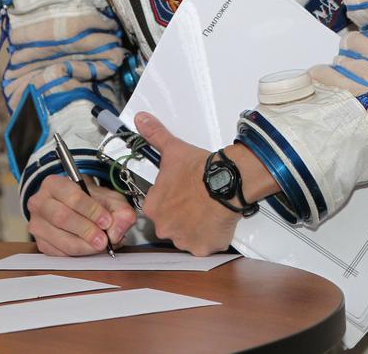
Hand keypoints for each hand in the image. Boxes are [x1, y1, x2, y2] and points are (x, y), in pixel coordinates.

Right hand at [26, 174, 136, 255]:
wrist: (78, 207)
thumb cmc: (91, 200)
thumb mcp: (109, 198)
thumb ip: (120, 211)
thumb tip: (116, 232)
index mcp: (54, 184)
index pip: (71, 196)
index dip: (91, 210)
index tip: (106, 221)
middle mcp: (40, 202)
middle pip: (62, 217)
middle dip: (86, 231)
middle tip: (103, 239)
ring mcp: (37, 224)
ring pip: (60, 239)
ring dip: (83, 245)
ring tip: (99, 245)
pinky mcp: (40, 243)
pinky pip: (58, 253)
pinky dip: (76, 254)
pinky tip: (88, 249)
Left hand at [135, 112, 246, 256]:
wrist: (226, 181)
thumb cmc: (199, 169)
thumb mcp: (173, 149)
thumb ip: (154, 135)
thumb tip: (141, 120)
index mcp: (153, 207)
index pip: (157, 207)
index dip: (171, 199)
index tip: (183, 192)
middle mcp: (164, 227)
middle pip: (171, 224)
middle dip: (182, 215)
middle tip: (196, 201)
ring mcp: (184, 240)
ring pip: (187, 235)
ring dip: (195, 227)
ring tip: (207, 210)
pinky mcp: (203, 248)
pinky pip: (205, 246)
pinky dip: (210, 237)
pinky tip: (216, 221)